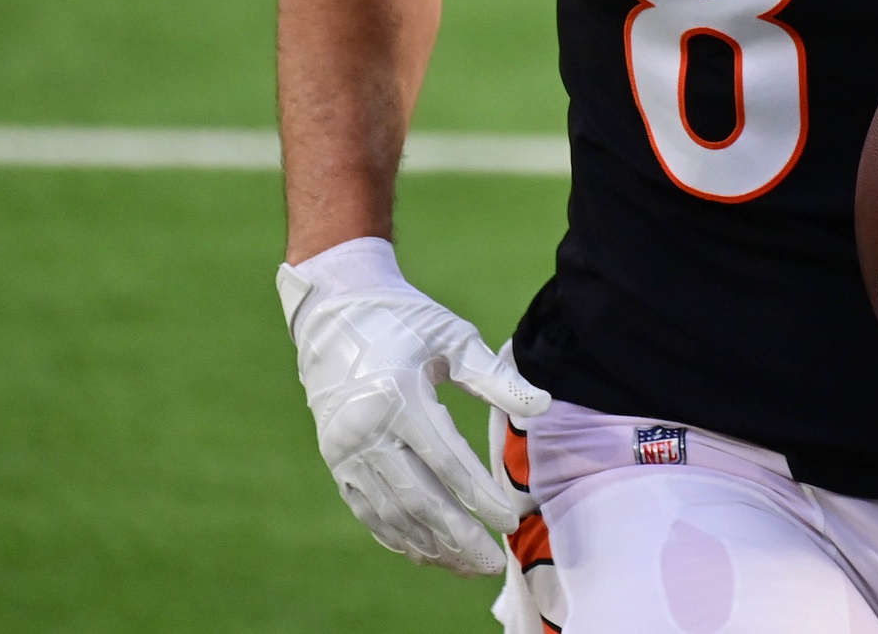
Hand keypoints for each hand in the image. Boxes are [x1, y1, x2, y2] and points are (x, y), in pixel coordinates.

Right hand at [276, 237, 550, 574]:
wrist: (334, 311)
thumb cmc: (405, 320)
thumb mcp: (453, 337)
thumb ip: (497, 377)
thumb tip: (543, 407)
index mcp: (399, 397)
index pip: (447, 462)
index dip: (480, 496)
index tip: (510, 521)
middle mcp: (366, 430)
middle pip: (418, 499)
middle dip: (458, 536)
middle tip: (492, 564)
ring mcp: (345, 450)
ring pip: (391, 513)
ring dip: (430, 545)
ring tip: (467, 566)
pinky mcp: (336, 460)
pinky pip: (368, 510)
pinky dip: (397, 536)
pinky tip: (426, 552)